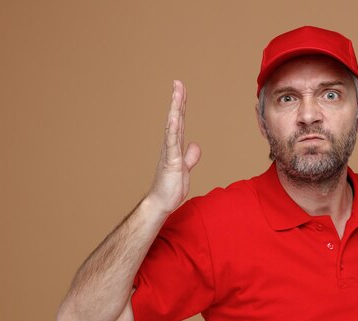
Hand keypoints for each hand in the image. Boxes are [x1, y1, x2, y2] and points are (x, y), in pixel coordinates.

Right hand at [147, 80, 200, 213]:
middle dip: (177, 100)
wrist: (162, 201)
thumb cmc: (170, 186)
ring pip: (173, 126)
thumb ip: (190, 156)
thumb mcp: (185, 168)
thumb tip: (195, 145)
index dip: (181, 106)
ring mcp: (169, 152)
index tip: (181, 89)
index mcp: (175, 145)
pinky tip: (173, 117)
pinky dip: (172, 129)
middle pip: (175, 118)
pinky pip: (172, 142)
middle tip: (177, 82)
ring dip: (175, 109)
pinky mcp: (171, 161)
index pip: (179, 121)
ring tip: (176, 93)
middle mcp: (170, 145)